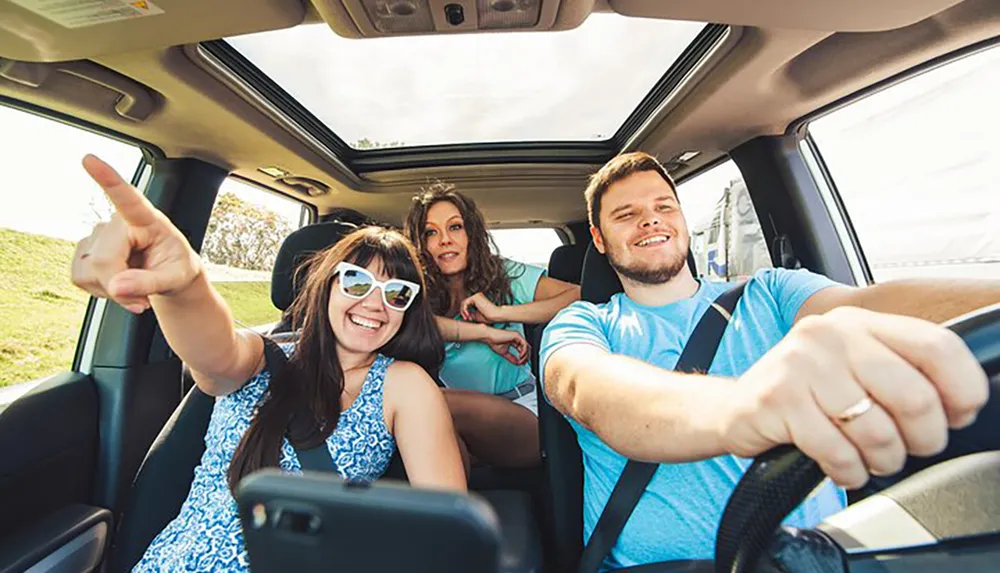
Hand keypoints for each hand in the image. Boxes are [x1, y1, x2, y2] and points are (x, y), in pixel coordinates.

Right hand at [70, 155, 202, 313]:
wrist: (169, 275)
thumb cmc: (176, 268)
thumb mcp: (176, 278)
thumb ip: (150, 282)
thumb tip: (117, 287)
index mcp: (148, 219)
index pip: (128, 198)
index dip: (108, 179)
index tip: (90, 159)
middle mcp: (118, 222)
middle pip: (104, 260)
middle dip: (120, 286)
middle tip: (142, 297)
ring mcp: (98, 235)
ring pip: (90, 271)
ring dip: (112, 291)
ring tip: (135, 288)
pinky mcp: (84, 250)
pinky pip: (80, 277)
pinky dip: (100, 290)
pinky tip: (118, 285)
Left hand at [460, 292, 505, 323]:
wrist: (495, 315)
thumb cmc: (488, 316)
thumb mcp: (476, 316)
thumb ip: (470, 313)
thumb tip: (462, 313)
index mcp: (478, 300)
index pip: (468, 304)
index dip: (465, 312)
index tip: (467, 319)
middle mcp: (477, 296)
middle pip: (465, 303)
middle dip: (463, 312)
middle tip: (466, 318)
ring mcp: (476, 295)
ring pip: (464, 302)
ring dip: (463, 311)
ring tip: (467, 317)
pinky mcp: (475, 297)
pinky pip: (465, 302)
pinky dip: (465, 309)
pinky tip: (468, 314)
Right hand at [482, 327, 529, 365]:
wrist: (489, 337)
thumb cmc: (494, 342)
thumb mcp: (505, 353)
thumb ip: (511, 358)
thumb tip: (517, 363)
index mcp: (514, 341)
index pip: (522, 349)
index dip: (524, 357)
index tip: (522, 363)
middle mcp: (517, 338)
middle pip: (526, 348)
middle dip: (526, 357)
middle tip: (523, 363)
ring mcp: (517, 336)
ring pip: (527, 346)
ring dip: (525, 355)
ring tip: (521, 361)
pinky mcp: (517, 335)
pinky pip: (524, 344)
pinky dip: (524, 351)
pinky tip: (520, 356)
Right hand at [718, 307, 987, 489]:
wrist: (734, 408)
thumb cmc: (804, 394)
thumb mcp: (851, 367)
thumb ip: (899, 371)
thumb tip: (960, 405)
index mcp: (858, 323)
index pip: (936, 346)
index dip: (962, 388)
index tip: (958, 416)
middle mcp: (829, 335)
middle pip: (914, 395)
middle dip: (923, 438)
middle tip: (911, 449)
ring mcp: (800, 364)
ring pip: (876, 429)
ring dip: (883, 460)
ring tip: (871, 460)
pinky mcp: (777, 399)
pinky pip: (837, 450)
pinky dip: (848, 471)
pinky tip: (842, 467)